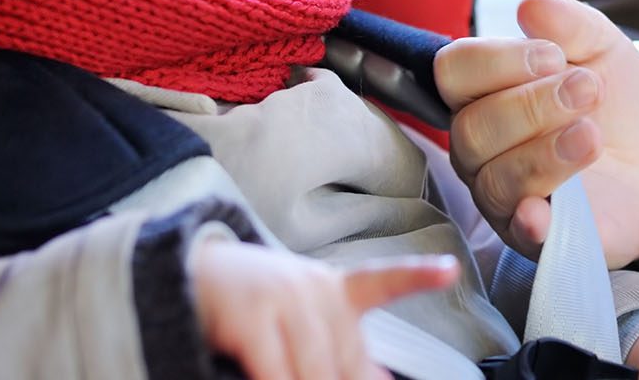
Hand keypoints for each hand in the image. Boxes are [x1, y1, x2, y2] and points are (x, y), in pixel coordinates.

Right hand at [189, 239, 458, 379]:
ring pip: (314, 371)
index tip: (450, 269)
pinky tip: (282, 378)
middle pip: (345, 359)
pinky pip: (275, 371)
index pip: (384, 281)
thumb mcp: (303, 323)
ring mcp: (282, 299)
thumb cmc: (253, 310)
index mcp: (334, 288)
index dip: (419, 276)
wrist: (188, 278)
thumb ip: (339, 354)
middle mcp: (313, 289)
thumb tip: (378, 378)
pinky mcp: (249, 318)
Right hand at [435, 0, 638, 266]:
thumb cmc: (609, 103)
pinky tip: (549, 207)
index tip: (554, 56)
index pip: (453, 71)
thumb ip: (572, 24)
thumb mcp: (604, 50)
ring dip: (544, 151)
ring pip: (493, 176)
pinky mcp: (533, 237)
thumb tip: (532, 5)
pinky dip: (529, 219)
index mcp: (483, 92)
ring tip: (592, 133)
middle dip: (531, 104)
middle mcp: (478, 146)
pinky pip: (515, 231)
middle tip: (587, 89)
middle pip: (471, 126)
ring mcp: (500, 195)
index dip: (498, 61)